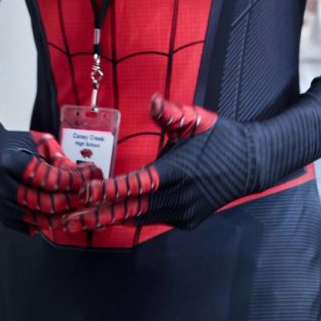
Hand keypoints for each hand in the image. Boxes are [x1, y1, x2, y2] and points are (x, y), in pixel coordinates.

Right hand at [0, 124, 97, 230]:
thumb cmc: (8, 146)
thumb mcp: (30, 141)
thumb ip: (53, 156)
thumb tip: (80, 173)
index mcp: (8, 162)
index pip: (45, 177)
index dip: (69, 180)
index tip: (87, 177)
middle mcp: (1, 186)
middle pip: (42, 201)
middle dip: (69, 200)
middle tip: (87, 196)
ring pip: (36, 217)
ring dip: (60, 215)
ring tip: (79, 209)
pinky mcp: (0, 215)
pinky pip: (27, 226)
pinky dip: (45, 223)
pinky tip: (60, 216)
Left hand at [64, 95, 253, 232]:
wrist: (253, 164)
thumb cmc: (222, 137)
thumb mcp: (197, 120)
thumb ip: (171, 113)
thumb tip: (153, 99)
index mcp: (177, 171)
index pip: (136, 184)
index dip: (109, 190)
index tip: (85, 193)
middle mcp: (178, 196)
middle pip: (130, 210)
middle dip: (98, 215)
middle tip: (67, 220)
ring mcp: (184, 212)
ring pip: (140, 217)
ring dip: (113, 217)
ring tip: (82, 220)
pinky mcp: (188, 220)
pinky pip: (154, 219)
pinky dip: (134, 215)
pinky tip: (115, 214)